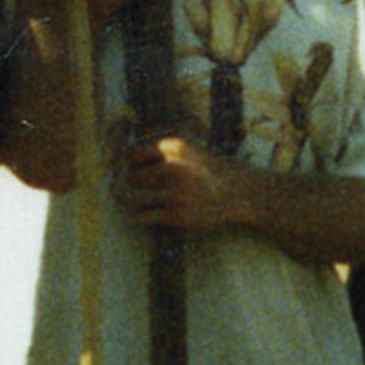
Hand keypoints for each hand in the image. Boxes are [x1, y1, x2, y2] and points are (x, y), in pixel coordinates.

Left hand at [117, 135, 243, 232]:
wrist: (240, 193)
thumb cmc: (209, 171)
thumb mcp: (189, 150)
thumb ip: (162, 151)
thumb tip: (124, 159)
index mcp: (174, 148)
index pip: (132, 155)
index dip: (132, 164)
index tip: (137, 170)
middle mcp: (174, 168)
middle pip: (133, 177)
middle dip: (135, 184)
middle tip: (143, 189)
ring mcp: (177, 192)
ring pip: (135, 198)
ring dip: (135, 202)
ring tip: (140, 203)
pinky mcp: (179, 214)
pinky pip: (145, 216)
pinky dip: (141, 217)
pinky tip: (147, 215)